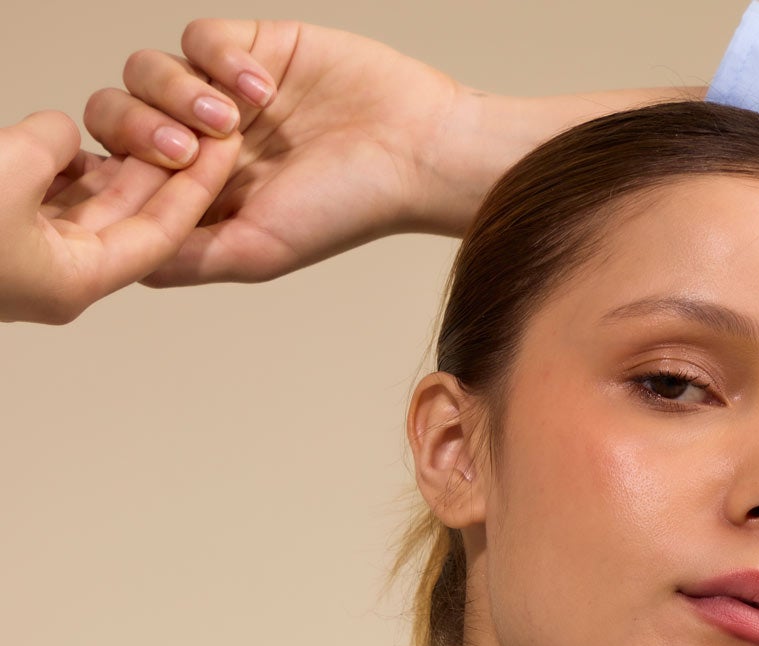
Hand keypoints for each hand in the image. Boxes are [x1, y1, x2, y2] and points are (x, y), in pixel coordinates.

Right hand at [0, 110, 238, 324]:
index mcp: (76, 281)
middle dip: (171, 166)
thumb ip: (49, 148)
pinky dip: (72, 163)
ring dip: (124, 159)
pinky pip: (54, 192)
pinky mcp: (5, 227)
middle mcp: (64, 274)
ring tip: (157, 116)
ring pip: (95, 199)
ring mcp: (35, 254)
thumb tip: (62, 132)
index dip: (198, 184)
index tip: (227, 143)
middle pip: (137, 215)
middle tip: (205, 121)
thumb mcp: (5, 174)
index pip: (161, 233)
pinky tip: (87, 133)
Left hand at [82, 20, 474, 286]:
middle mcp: (198, 143)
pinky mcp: (249, 45)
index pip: (116, 175)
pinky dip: (220, 61)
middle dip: (138, 132)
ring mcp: (220, 91)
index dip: (111, 174)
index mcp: (193, 195)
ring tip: (235, 123)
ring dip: (176, 94)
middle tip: (188, 153)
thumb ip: (184, 259)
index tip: (145, 183)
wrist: (412, 152)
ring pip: (146, 71)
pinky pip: (199, 37)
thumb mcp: (254, 253)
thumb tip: (123, 261)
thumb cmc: (344, 211)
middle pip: (115, 118)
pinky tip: (265, 91)